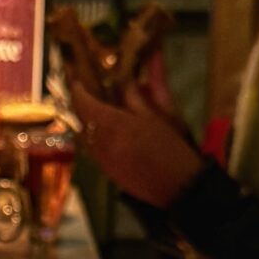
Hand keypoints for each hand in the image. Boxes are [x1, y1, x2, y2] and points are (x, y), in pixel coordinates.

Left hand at [70, 58, 204, 206]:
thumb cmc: (174, 149)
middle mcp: (102, 143)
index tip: (79, 78)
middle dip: (80, 105)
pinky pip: (92, 149)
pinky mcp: (107, 172)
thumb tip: (139, 70)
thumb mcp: (163, 116)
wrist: (180, 188)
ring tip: (96, 110)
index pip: (84, 103)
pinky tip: (108, 131)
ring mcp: (102, 160)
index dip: (78, 89)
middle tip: (86, 91)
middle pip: (79, 120)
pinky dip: (94, 137)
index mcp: (115, 125)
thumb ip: (145, 92)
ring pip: (83, 136)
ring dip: (86, 122)